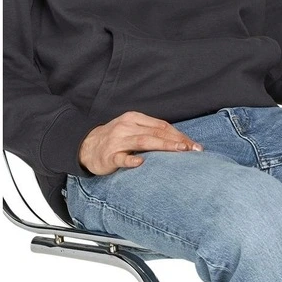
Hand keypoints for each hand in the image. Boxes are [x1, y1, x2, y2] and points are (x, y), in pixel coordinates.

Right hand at [78, 111, 203, 174]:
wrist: (87, 146)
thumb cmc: (116, 139)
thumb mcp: (133, 129)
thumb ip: (153, 133)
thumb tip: (181, 141)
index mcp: (134, 119)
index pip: (162, 126)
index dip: (180, 135)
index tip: (195, 145)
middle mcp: (127, 127)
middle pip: (156, 133)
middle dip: (177, 141)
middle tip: (194, 149)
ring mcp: (117, 141)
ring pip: (143, 142)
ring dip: (163, 146)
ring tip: (180, 150)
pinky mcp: (109, 156)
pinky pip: (121, 158)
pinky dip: (131, 160)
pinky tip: (141, 163)